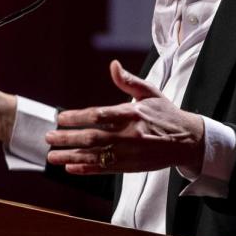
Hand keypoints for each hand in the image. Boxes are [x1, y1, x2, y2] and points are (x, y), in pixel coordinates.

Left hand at [45, 60, 204, 174]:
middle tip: (48, 137)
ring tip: (52, 156)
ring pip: (94, 156)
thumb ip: (128, 81)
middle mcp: (129, 135)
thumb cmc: (166, 114)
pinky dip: (86, 169)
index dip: (77, 118)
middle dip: (67, 138)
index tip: (60, 118)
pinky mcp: (130, 166)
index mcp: (132, 114)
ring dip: (70, 156)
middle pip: (92, 138)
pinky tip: (70, 167)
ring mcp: (128, 153)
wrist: (187, 141)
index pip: (98, 115)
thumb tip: (113, 65)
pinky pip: (104, 169)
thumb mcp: (150, 93)